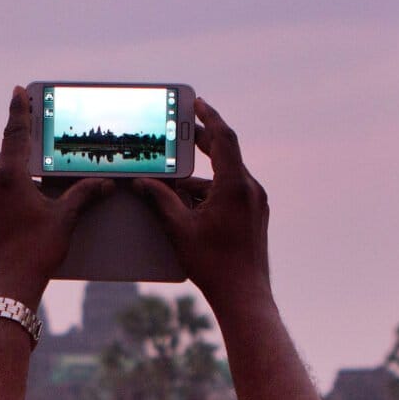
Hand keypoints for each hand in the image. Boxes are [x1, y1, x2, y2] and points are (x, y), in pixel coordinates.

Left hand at [0, 88, 111, 303]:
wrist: (6, 289)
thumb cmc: (37, 252)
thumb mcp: (64, 220)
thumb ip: (84, 195)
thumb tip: (104, 183)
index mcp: (10, 176)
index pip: (15, 132)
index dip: (19, 110)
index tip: (18, 91)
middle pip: (5, 158)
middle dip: (21, 156)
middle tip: (37, 157)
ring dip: (10, 183)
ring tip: (30, 197)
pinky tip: (14, 218)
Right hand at [139, 99, 269, 314]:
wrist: (244, 296)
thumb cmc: (214, 265)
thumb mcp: (179, 229)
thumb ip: (160, 200)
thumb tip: (143, 182)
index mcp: (235, 186)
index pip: (224, 139)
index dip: (209, 117)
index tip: (197, 103)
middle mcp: (250, 190)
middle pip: (226, 154)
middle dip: (202, 143)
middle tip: (182, 131)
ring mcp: (255, 203)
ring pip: (226, 176)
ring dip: (201, 176)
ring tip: (174, 184)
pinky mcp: (254, 216)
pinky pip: (231, 192)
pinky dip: (210, 192)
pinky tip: (189, 206)